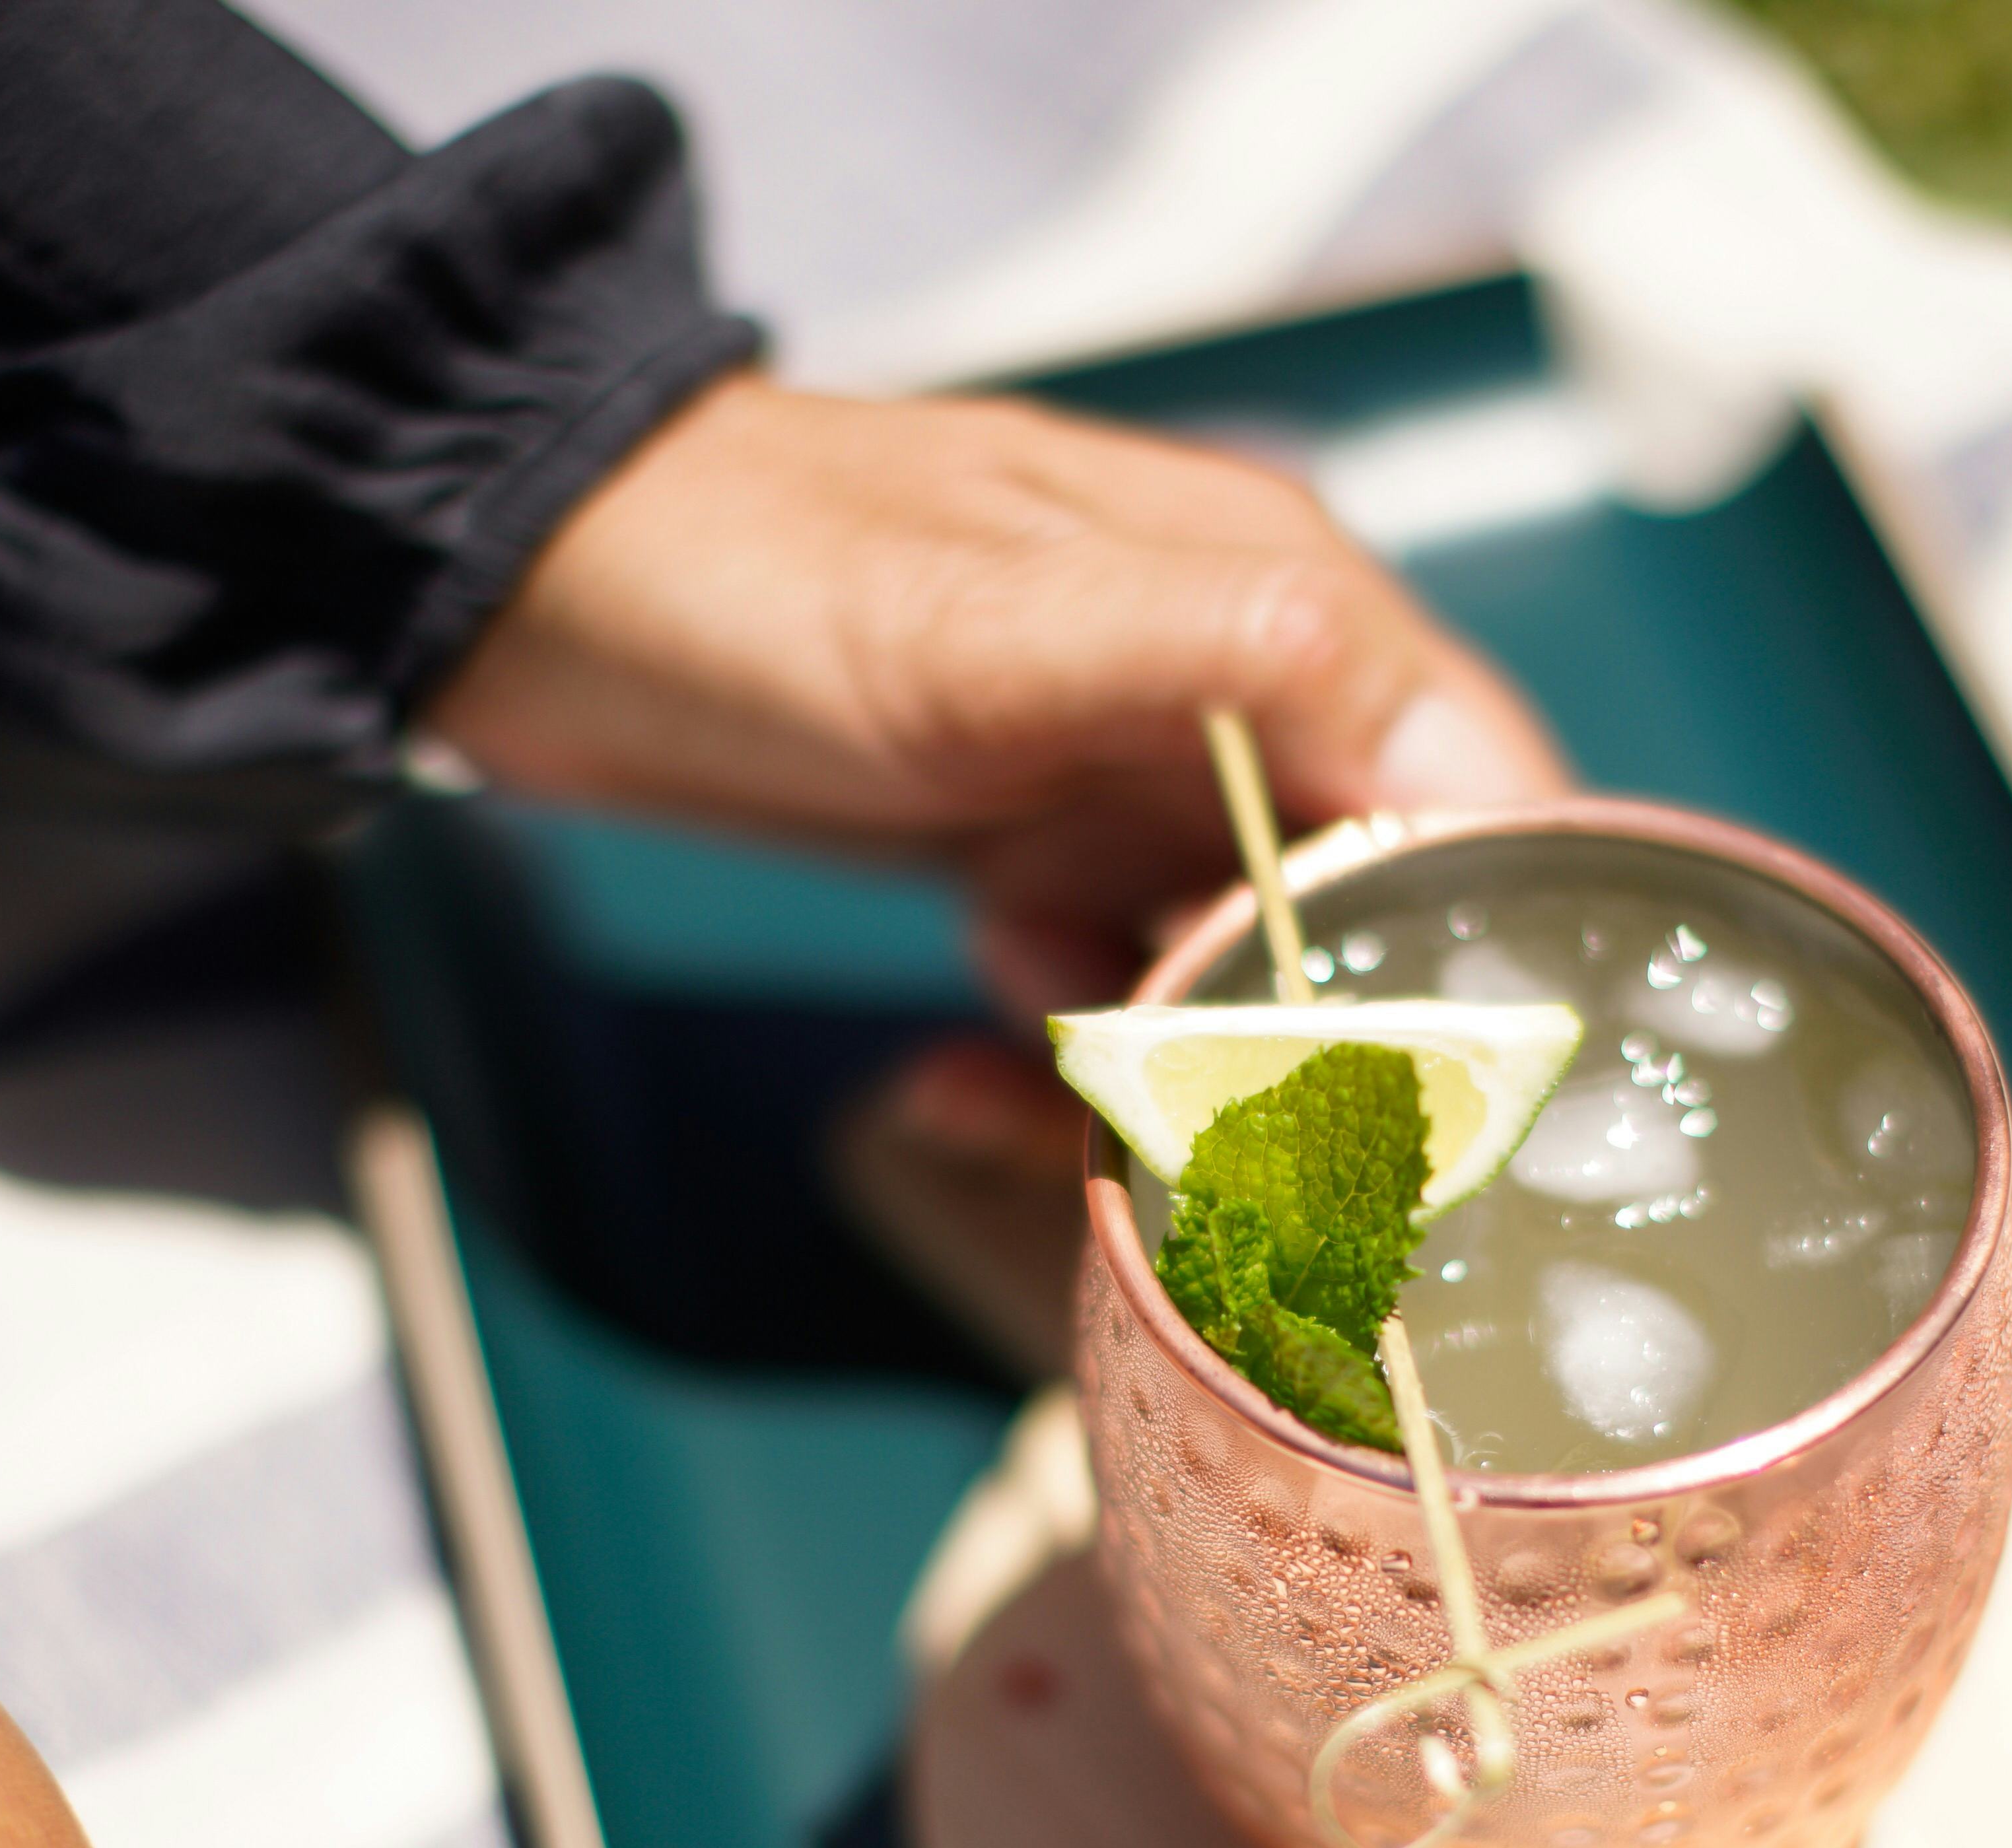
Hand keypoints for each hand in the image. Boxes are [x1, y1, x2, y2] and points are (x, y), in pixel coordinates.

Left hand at [422, 373, 1569, 1016]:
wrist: (534, 592)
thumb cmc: (750, 576)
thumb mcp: (980, 623)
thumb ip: (1213, 654)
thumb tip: (1426, 722)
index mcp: (1278, 602)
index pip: (1476, 796)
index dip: (1475, 952)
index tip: (1414, 1089)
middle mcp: (1243, 694)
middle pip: (1374, 918)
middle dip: (1298, 1039)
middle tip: (1180, 1107)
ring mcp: (1144, 778)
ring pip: (1247, 981)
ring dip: (1158, 1060)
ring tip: (1023, 1034)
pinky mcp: (1052, 848)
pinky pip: (1120, 993)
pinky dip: (1059, 1055)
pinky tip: (960, 1061)